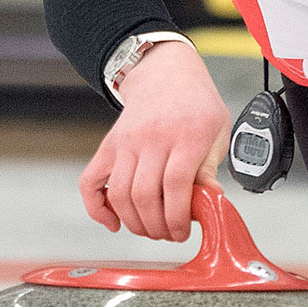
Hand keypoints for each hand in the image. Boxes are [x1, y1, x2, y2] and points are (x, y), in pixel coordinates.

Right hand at [78, 40, 229, 240]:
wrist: (164, 73)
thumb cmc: (195, 103)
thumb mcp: (217, 130)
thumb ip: (210, 167)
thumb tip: (211, 202)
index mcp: (185, 134)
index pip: (175, 183)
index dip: (177, 216)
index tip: (183, 231)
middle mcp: (152, 137)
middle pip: (145, 194)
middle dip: (157, 226)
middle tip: (168, 234)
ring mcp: (126, 142)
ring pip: (120, 193)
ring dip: (134, 222)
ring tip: (149, 229)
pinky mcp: (109, 146)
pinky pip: (90, 182)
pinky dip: (96, 208)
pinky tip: (113, 221)